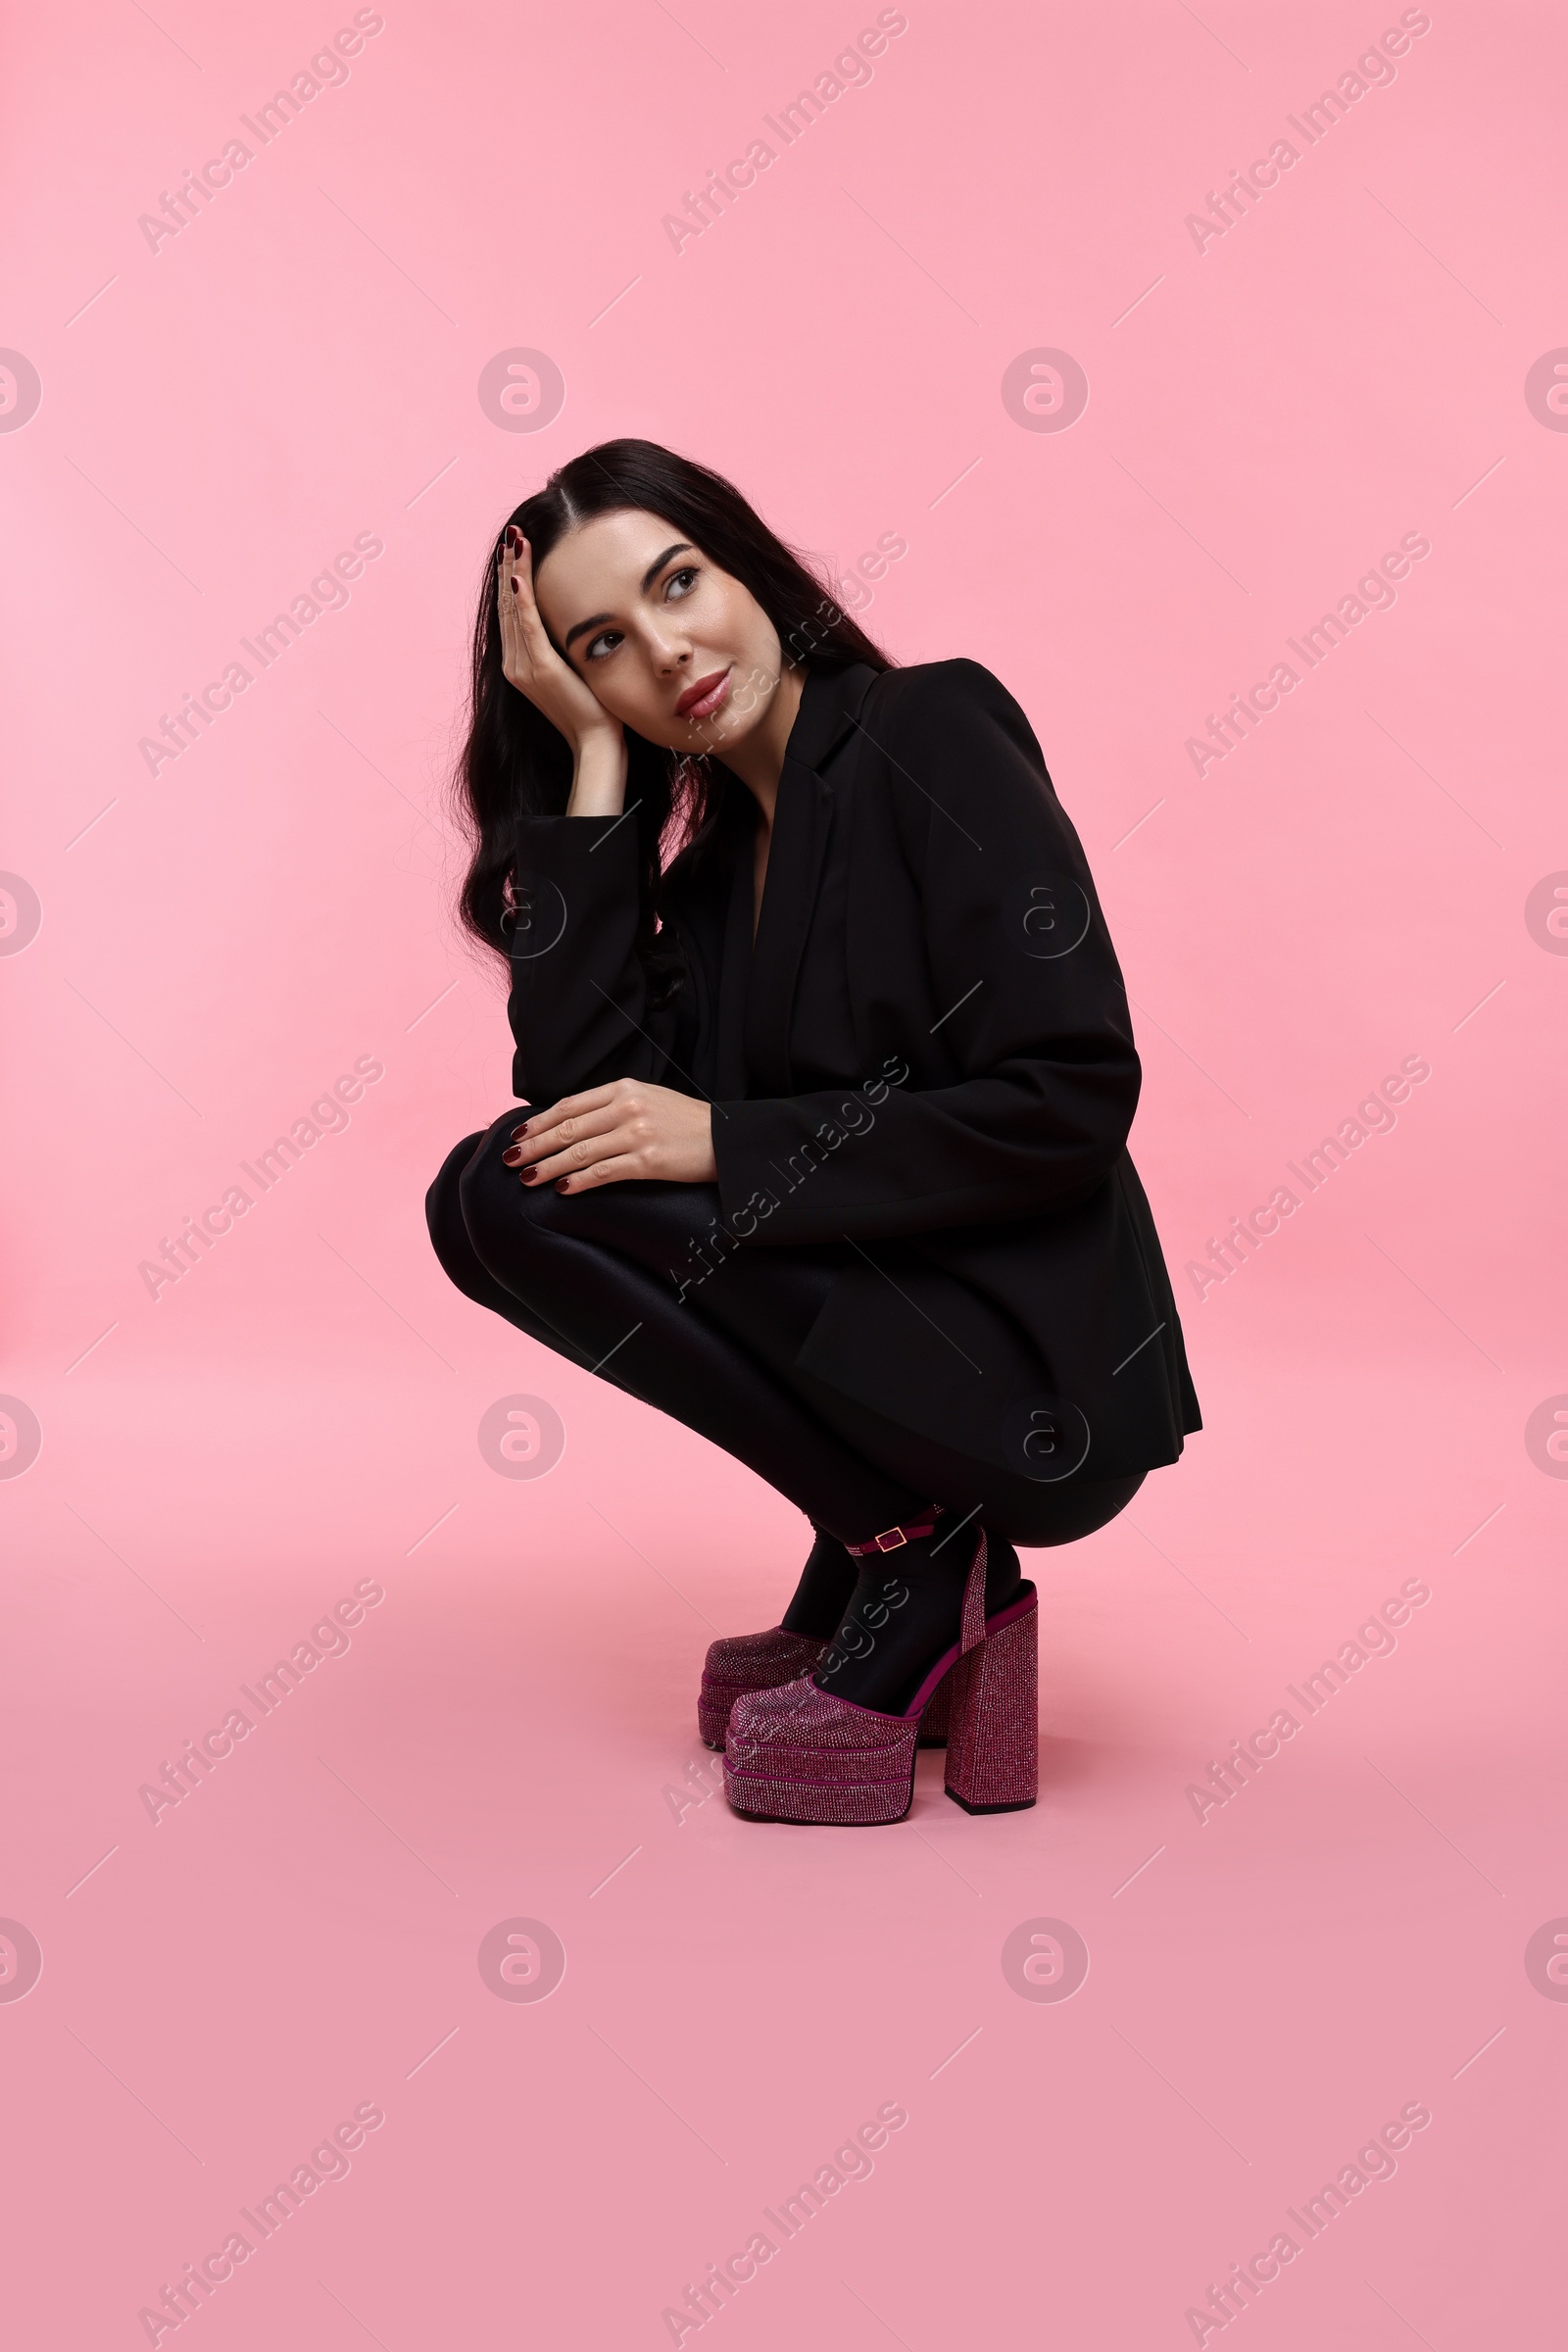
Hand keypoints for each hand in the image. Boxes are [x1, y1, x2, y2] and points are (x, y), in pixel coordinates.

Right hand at [496, 527, 626, 781]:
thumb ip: (564, 645)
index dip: (512, 577)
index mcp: (521, 663)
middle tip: (511, 534)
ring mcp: (524, 667)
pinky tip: (519, 577)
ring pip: (514, 609)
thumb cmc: (593, 709)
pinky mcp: (541, 669)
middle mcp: (515, 663)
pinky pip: (527, 628)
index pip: (513, 611)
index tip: (516, 547)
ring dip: (514, 572)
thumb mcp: (574, 669)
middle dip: (509, 567)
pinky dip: (522, 601)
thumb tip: (571, 617)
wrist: (596, 743)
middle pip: (507, 605)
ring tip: (514, 542)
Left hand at [503, 1078, 716, 1191]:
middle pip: (568, 1128)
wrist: (726, 1139)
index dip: (540, 1121)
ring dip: (548, 1166)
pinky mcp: (648, 1160)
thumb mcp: (649, 1099)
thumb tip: (573, 1124)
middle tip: (510, 1159)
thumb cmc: (687, 1122)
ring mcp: (637, 1133)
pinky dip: (579, 1181)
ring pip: (579, 1151)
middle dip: (534, 1145)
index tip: (519, 1134)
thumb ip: (614, 1105)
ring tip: (526, 1178)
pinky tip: (562, 1188)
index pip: (570, 1105)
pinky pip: (603, 1172)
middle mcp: (627, 1107)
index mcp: (624, 1088)